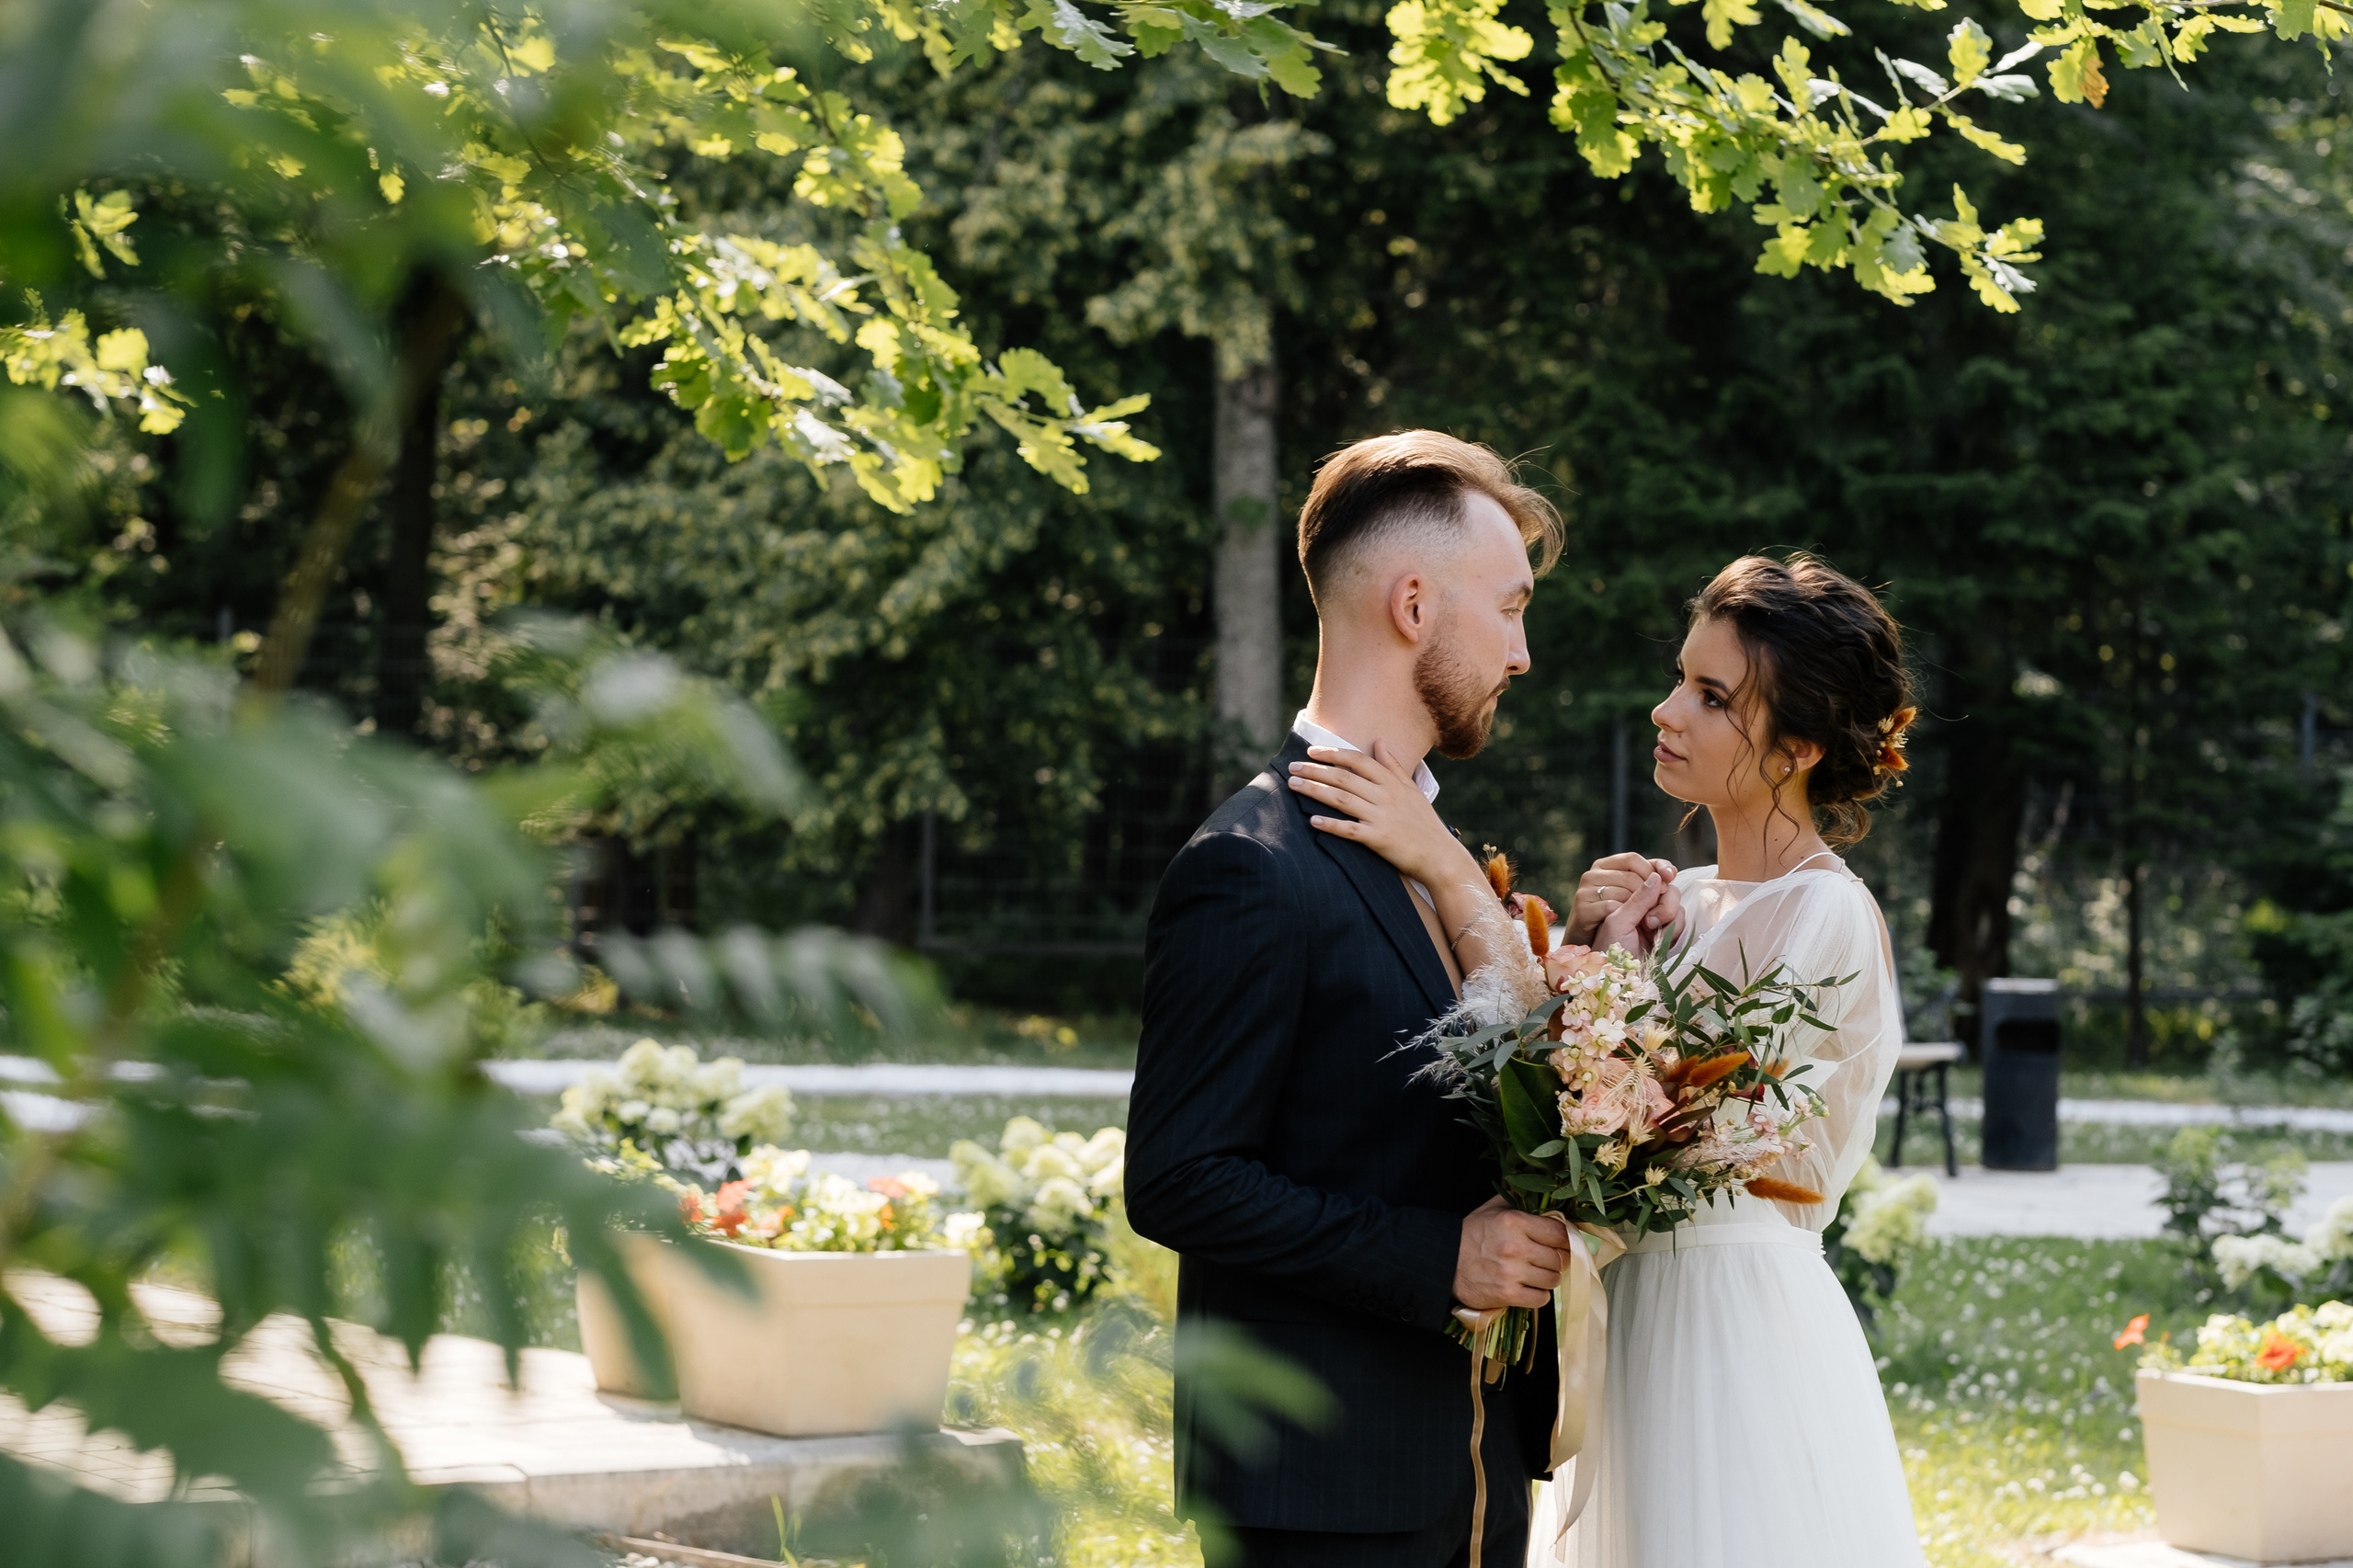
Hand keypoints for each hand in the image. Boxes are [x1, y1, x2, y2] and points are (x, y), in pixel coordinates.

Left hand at [1287, 742, 1464, 887]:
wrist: (1440, 856)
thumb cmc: (1424, 823)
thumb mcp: (1412, 790)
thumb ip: (1393, 766)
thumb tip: (1379, 741)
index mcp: (1392, 782)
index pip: (1358, 760)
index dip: (1333, 753)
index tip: (1310, 751)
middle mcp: (1385, 796)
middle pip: (1344, 777)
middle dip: (1315, 770)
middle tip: (1292, 767)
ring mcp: (1381, 817)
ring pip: (1342, 799)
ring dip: (1315, 790)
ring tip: (1293, 785)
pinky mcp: (1379, 839)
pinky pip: (1350, 830)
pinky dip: (1330, 825)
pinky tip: (1312, 821)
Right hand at [1453, 1195, 1569, 1310]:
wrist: (1445, 1261)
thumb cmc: (1471, 1234)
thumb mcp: (1492, 1209)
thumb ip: (1518, 1202)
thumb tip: (1543, 1200)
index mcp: (1514, 1221)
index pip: (1559, 1233)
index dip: (1564, 1239)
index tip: (1561, 1243)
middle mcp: (1516, 1247)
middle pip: (1560, 1258)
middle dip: (1557, 1260)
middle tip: (1548, 1260)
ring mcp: (1512, 1272)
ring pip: (1553, 1279)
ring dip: (1548, 1278)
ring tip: (1536, 1274)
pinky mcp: (1507, 1294)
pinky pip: (1541, 1299)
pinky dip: (1538, 1295)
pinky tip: (1529, 1288)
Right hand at [1565, 852, 1680, 946]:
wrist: (1595, 953)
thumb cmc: (1620, 921)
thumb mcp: (1636, 898)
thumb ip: (1651, 883)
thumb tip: (1671, 871)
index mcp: (1605, 866)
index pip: (1632, 859)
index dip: (1653, 867)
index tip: (1669, 878)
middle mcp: (1592, 875)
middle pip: (1631, 876)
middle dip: (1651, 893)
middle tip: (1659, 909)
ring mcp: (1585, 892)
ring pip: (1623, 892)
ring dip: (1640, 909)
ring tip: (1645, 922)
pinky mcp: (1582, 909)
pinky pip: (1611, 906)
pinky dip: (1625, 917)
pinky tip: (1629, 926)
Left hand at [1593, 871, 1676, 955]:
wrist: (1619, 980)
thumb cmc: (1611, 950)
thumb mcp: (1619, 921)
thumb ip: (1638, 899)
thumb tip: (1656, 876)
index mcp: (1629, 899)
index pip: (1651, 878)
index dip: (1661, 873)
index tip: (1667, 873)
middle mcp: (1644, 908)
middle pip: (1669, 890)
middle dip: (1664, 902)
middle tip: (1649, 920)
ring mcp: (1658, 921)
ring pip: (1678, 906)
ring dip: (1669, 917)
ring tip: (1651, 931)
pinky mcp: (1668, 936)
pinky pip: (1682, 923)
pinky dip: (1675, 930)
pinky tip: (1661, 942)